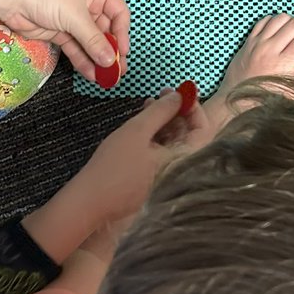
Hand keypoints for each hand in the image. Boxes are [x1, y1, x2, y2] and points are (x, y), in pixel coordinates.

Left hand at [0, 0, 130, 82]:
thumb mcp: (75, 17)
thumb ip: (93, 40)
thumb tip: (110, 60)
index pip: (119, 14)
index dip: (123, 33)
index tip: (123, 52)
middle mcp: (89, 6)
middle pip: (106, 31)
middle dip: (110, 51)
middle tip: (117, 71)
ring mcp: (74, 21)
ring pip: (91, 43)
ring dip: (97, 59)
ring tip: (106, 78)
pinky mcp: (61, 33)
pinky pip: (77, 49)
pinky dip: (83, 61)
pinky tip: (90, 74)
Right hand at [22, 91, 205, 260]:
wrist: (89, 202)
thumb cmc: (114, 165)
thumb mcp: (138, 130)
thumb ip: (162, 110)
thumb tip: (181, 95)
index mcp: (184, 161)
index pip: (203, 130)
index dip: (194, 108)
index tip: (181, 92)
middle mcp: (180, 170)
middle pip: (189, 136)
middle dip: (178, 112)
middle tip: (164, 93)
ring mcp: (167, 177)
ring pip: (174, 143)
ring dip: (165, 121)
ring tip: (151, 101)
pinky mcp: (153, 179)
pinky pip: (163, 152)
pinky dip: (157, 135)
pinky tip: (144, 120)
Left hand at [204, 13, 293, 128]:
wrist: (232, 106)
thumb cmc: (264, 103)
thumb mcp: (293, 92)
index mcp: (282, 64)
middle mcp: (269, 50)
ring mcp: (257, 43)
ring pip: (281, 18)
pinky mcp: (249, 42)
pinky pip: (265, 21)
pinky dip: (277, 22)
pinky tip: (283, 33)